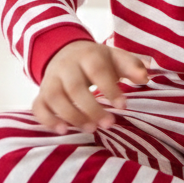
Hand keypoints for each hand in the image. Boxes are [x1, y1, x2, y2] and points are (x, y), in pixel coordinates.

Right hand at [32, 39, 148, 133]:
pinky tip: (63, 131)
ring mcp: (51, 80)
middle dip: (91, 108)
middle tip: (108, 124)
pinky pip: (38, 107)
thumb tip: (145, 77)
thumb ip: (132, 66)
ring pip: (55, 98)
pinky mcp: (41, 94)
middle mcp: (66, 67)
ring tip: (90, 129)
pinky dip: (47, 120)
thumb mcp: (116, 57)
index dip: (110, 89)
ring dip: (72, 116)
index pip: (98, 71)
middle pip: (75, 87)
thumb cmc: (97, 60)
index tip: (123, 106)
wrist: (66, 52)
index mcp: (88, 55)